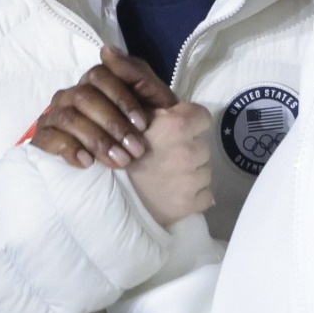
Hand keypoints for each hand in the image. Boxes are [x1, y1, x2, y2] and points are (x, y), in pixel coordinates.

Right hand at [30, 47, 176, 170]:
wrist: (148, 165)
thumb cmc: (148, 129)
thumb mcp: (155, 101)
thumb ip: (136, 73)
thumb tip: (106, 49)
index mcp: (97, 82)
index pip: (99, 76)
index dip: (121, 99)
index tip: (143, 124)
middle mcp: (73, 95)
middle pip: (83, 97)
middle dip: (112, 124)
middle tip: (135, 149)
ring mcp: (57, 115)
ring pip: (68, 118)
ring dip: (96, 140)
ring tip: (120, 161)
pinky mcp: (46, 138)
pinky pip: (47, 138)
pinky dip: (68, 149)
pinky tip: (88, 162)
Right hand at [127, 101, 212, 227]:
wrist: (107, 195)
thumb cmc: (121, 151)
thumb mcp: (136, 119)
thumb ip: (162, 111)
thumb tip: (179, 108)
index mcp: (176, 125)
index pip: (203, 118)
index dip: (192, 123)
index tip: (180, 132)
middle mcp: (187, 151)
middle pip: (203, 146)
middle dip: (189, 150)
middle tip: (168, 157)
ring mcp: (190, 181)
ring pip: (205, 172)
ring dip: (192, 173)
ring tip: (169, 177)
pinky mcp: (190, 204)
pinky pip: (205, 196)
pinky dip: (194, 196)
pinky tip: (175, 194)